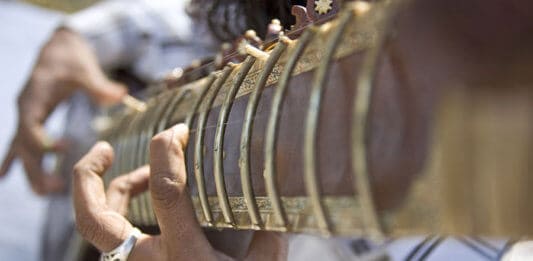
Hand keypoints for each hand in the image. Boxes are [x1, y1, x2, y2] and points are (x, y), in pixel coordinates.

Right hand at [0, 28, 126, 194]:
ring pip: (20, 150)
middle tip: (56, 187)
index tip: (62, 151)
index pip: (30, 126)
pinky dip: (12, 159)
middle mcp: (25, 110)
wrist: (59, 48)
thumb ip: (100, 86)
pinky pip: (18, 143)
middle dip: (37, 168)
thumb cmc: (72, 58)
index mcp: (34, 99)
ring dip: (31, 171)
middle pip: (24, 146)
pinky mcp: (30, 119)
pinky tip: (2, 177)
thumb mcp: (85, 70)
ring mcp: (25, 116)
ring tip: (47, 192)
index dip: (41, 142)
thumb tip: (121, 94)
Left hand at [73, 124, 286, 259]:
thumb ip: (269, 238)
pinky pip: (113, 235)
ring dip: (112, 190)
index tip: (179, 131)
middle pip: (94, 218)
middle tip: (104, 148)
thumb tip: (275, 201)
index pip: (166, 192)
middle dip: (88, 176)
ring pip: (98, 224)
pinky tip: (144, 200)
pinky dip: (120, 210)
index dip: (168, 153)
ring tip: (142, 175)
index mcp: (185, 255)